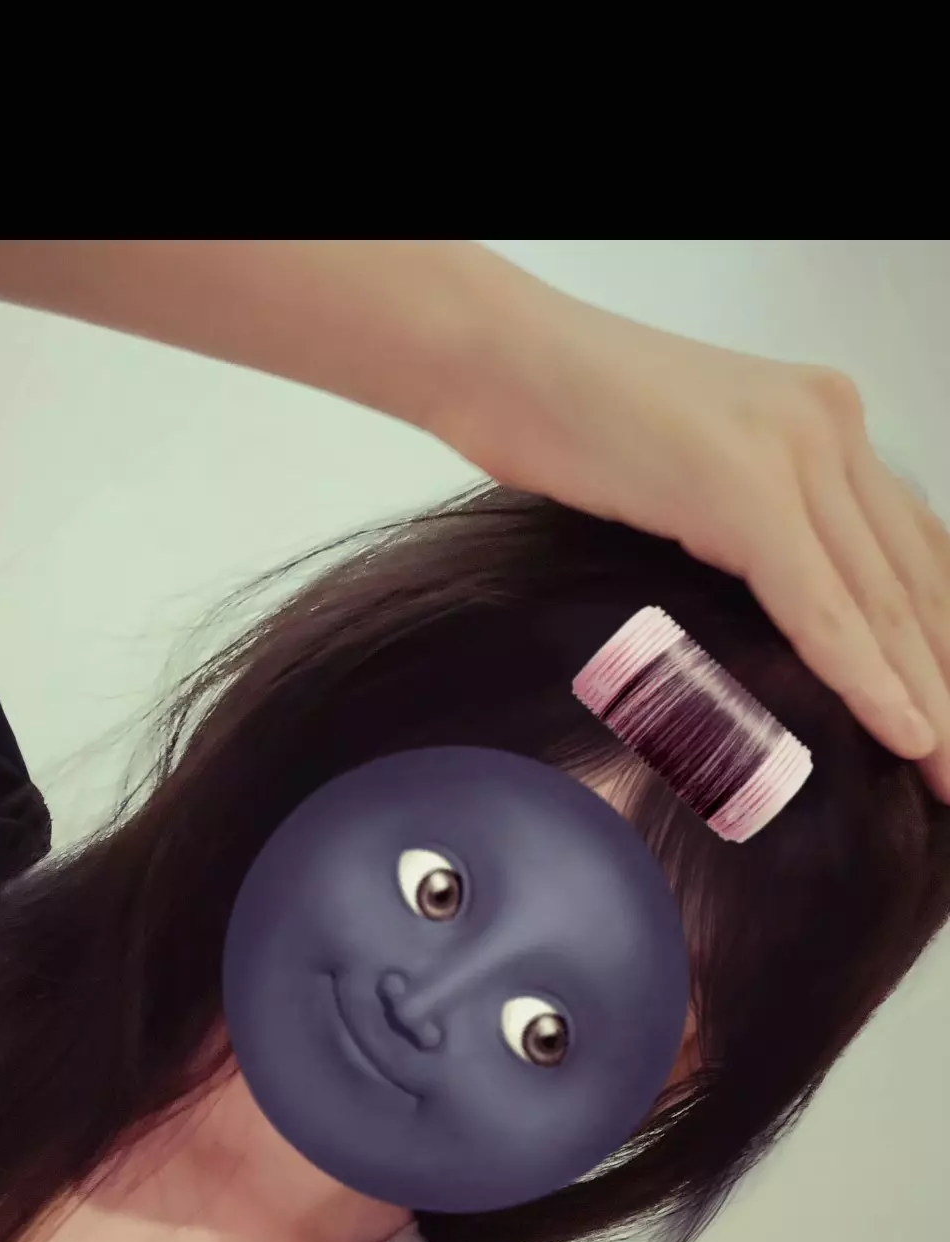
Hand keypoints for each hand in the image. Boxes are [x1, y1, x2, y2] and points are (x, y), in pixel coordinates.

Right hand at [439, 285, 949, 799]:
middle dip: (946, 681)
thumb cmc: (557, 420)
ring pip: (882, 602)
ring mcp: (793, 451)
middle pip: (914, 582)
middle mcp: (828, 426)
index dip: (939, 642)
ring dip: (928, 698)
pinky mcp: (744, 489)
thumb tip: (764, 615)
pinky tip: (907, 733)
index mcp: (820, 421)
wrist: (488, 358)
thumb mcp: (682, 477)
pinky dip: (867, 679)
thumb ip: (743, 526)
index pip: (910, 551)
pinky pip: (821, 607)